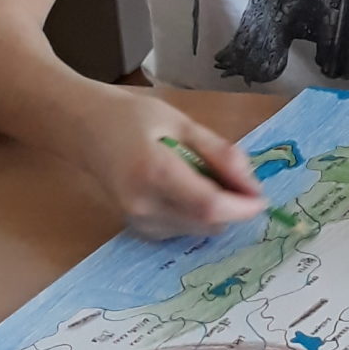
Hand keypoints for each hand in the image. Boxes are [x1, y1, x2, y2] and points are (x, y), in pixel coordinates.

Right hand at [81, 95, 265, 240]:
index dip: (241, 207)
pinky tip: (189, 188)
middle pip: (206, 223)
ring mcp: (138, 222)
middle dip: (233, 208)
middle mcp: (144, 206)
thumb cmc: (134, 118)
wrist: (86, 131)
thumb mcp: (183, 123)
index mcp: (155, 172)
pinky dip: (197, 215)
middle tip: (240, 179)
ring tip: (207, 176)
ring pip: (197, 230)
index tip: (263, 198)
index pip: (208, 205)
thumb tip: (252, 185)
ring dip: (216, 212)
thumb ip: (219, 153)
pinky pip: (182, 231)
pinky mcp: (138, 230)